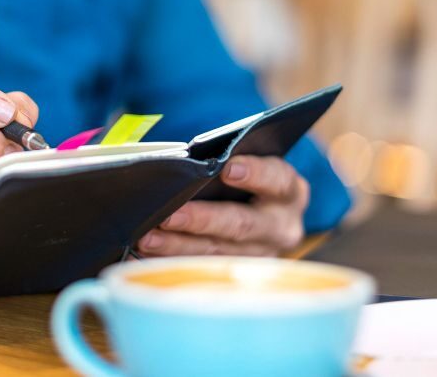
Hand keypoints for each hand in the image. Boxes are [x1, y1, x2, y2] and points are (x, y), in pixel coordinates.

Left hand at [137, 156, 308, 256]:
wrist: (263, 216)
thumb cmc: (248, 181)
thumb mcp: (250, 166)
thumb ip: (229, 164)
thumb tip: (188, 167)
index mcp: (288, 191)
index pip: (276, 180)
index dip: (254, 173)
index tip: (227, 168)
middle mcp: (282, 227)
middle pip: (241, 224)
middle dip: (202, 220)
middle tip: (169, 215)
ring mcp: (262, 255)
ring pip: (218, 251)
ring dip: (178, 246)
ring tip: (148, 238)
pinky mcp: (240, 273)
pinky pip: (203, 268)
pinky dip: (174, 259)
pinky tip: (151, 252)